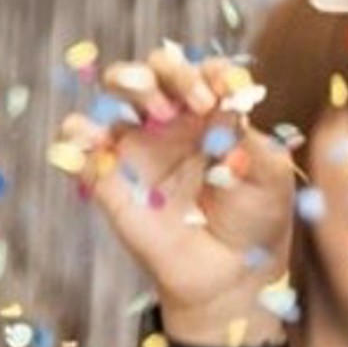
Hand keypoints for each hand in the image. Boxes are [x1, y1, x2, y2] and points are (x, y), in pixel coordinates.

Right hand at [59, 46, 296, 346]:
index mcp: (212, 114)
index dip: (208, 71)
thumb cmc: (255, 221)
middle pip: (153, 70)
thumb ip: (250, 137)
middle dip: (169, 71)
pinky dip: (77, 134)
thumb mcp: (270, 177)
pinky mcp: (108, 176)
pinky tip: (94, 138)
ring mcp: (138, 146)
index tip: (223, 89)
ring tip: (157, 110)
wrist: (231, 276)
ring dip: (129, 81)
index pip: (201, 71)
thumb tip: (230, 95)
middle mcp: (172, 121)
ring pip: (114, 90)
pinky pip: (78, 144)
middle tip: (193, 102)